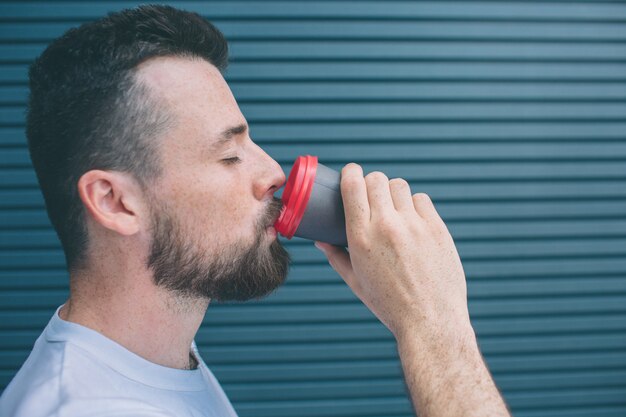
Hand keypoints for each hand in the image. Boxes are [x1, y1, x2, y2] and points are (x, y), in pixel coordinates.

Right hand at [315, 163, 470, 341]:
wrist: (431, 321)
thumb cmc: (389, 304)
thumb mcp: (356, 281)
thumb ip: (336, 257)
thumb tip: (320, 241)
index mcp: (361, 238)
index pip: (353, 185)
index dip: (351, 172)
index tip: (351, 174)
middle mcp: (387, 226)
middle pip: (376, 179)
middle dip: (370, 182)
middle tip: (371, 195)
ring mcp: (414, 226)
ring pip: (399, 185)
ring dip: (392, 192)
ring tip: (393, 208)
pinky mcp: (437, 229)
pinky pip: (422, 199)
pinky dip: (414, 205)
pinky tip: (412, 219)